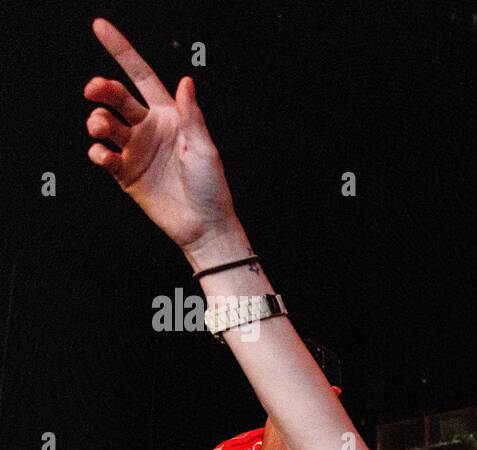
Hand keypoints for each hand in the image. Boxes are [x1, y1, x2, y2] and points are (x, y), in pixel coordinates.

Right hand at [84, 19, 243, 257]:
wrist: (204, 226)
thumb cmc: (211, 186)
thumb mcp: (205, 149)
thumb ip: (191, 116)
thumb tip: (186, 81)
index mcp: (169, 115)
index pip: (140, 76)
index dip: (121, 51)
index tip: (99, 26)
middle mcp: (148, 128)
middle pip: (116, 97)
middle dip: (101, 89)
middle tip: (94, 90)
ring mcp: (134, 150)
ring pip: (104, 124)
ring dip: (97, 121)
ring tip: (100, 128)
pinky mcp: (124, 173)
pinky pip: (103, 156)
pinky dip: (98, 152)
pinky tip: (102, 154)